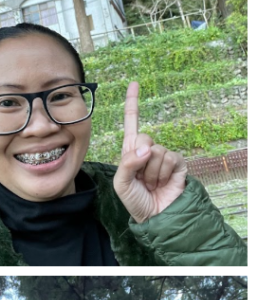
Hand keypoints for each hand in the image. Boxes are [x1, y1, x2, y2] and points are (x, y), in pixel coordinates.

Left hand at [112, 81, 185, 223]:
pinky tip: (162, 183)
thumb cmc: (135, 200)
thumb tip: (146, 148)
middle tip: (141, 178)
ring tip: (151, 183)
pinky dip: (163, 173)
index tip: (134, 83)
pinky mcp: (177, 163)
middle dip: (139, 159)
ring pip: (156, 151)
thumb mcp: (121, 183)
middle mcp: (147, 150)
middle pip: (143, 137)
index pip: (132, 123)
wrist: (155, 215)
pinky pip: (169, 158)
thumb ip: (128, 164)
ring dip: (151, 172)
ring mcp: (163, 156)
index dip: (132, 103)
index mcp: (130, 151)